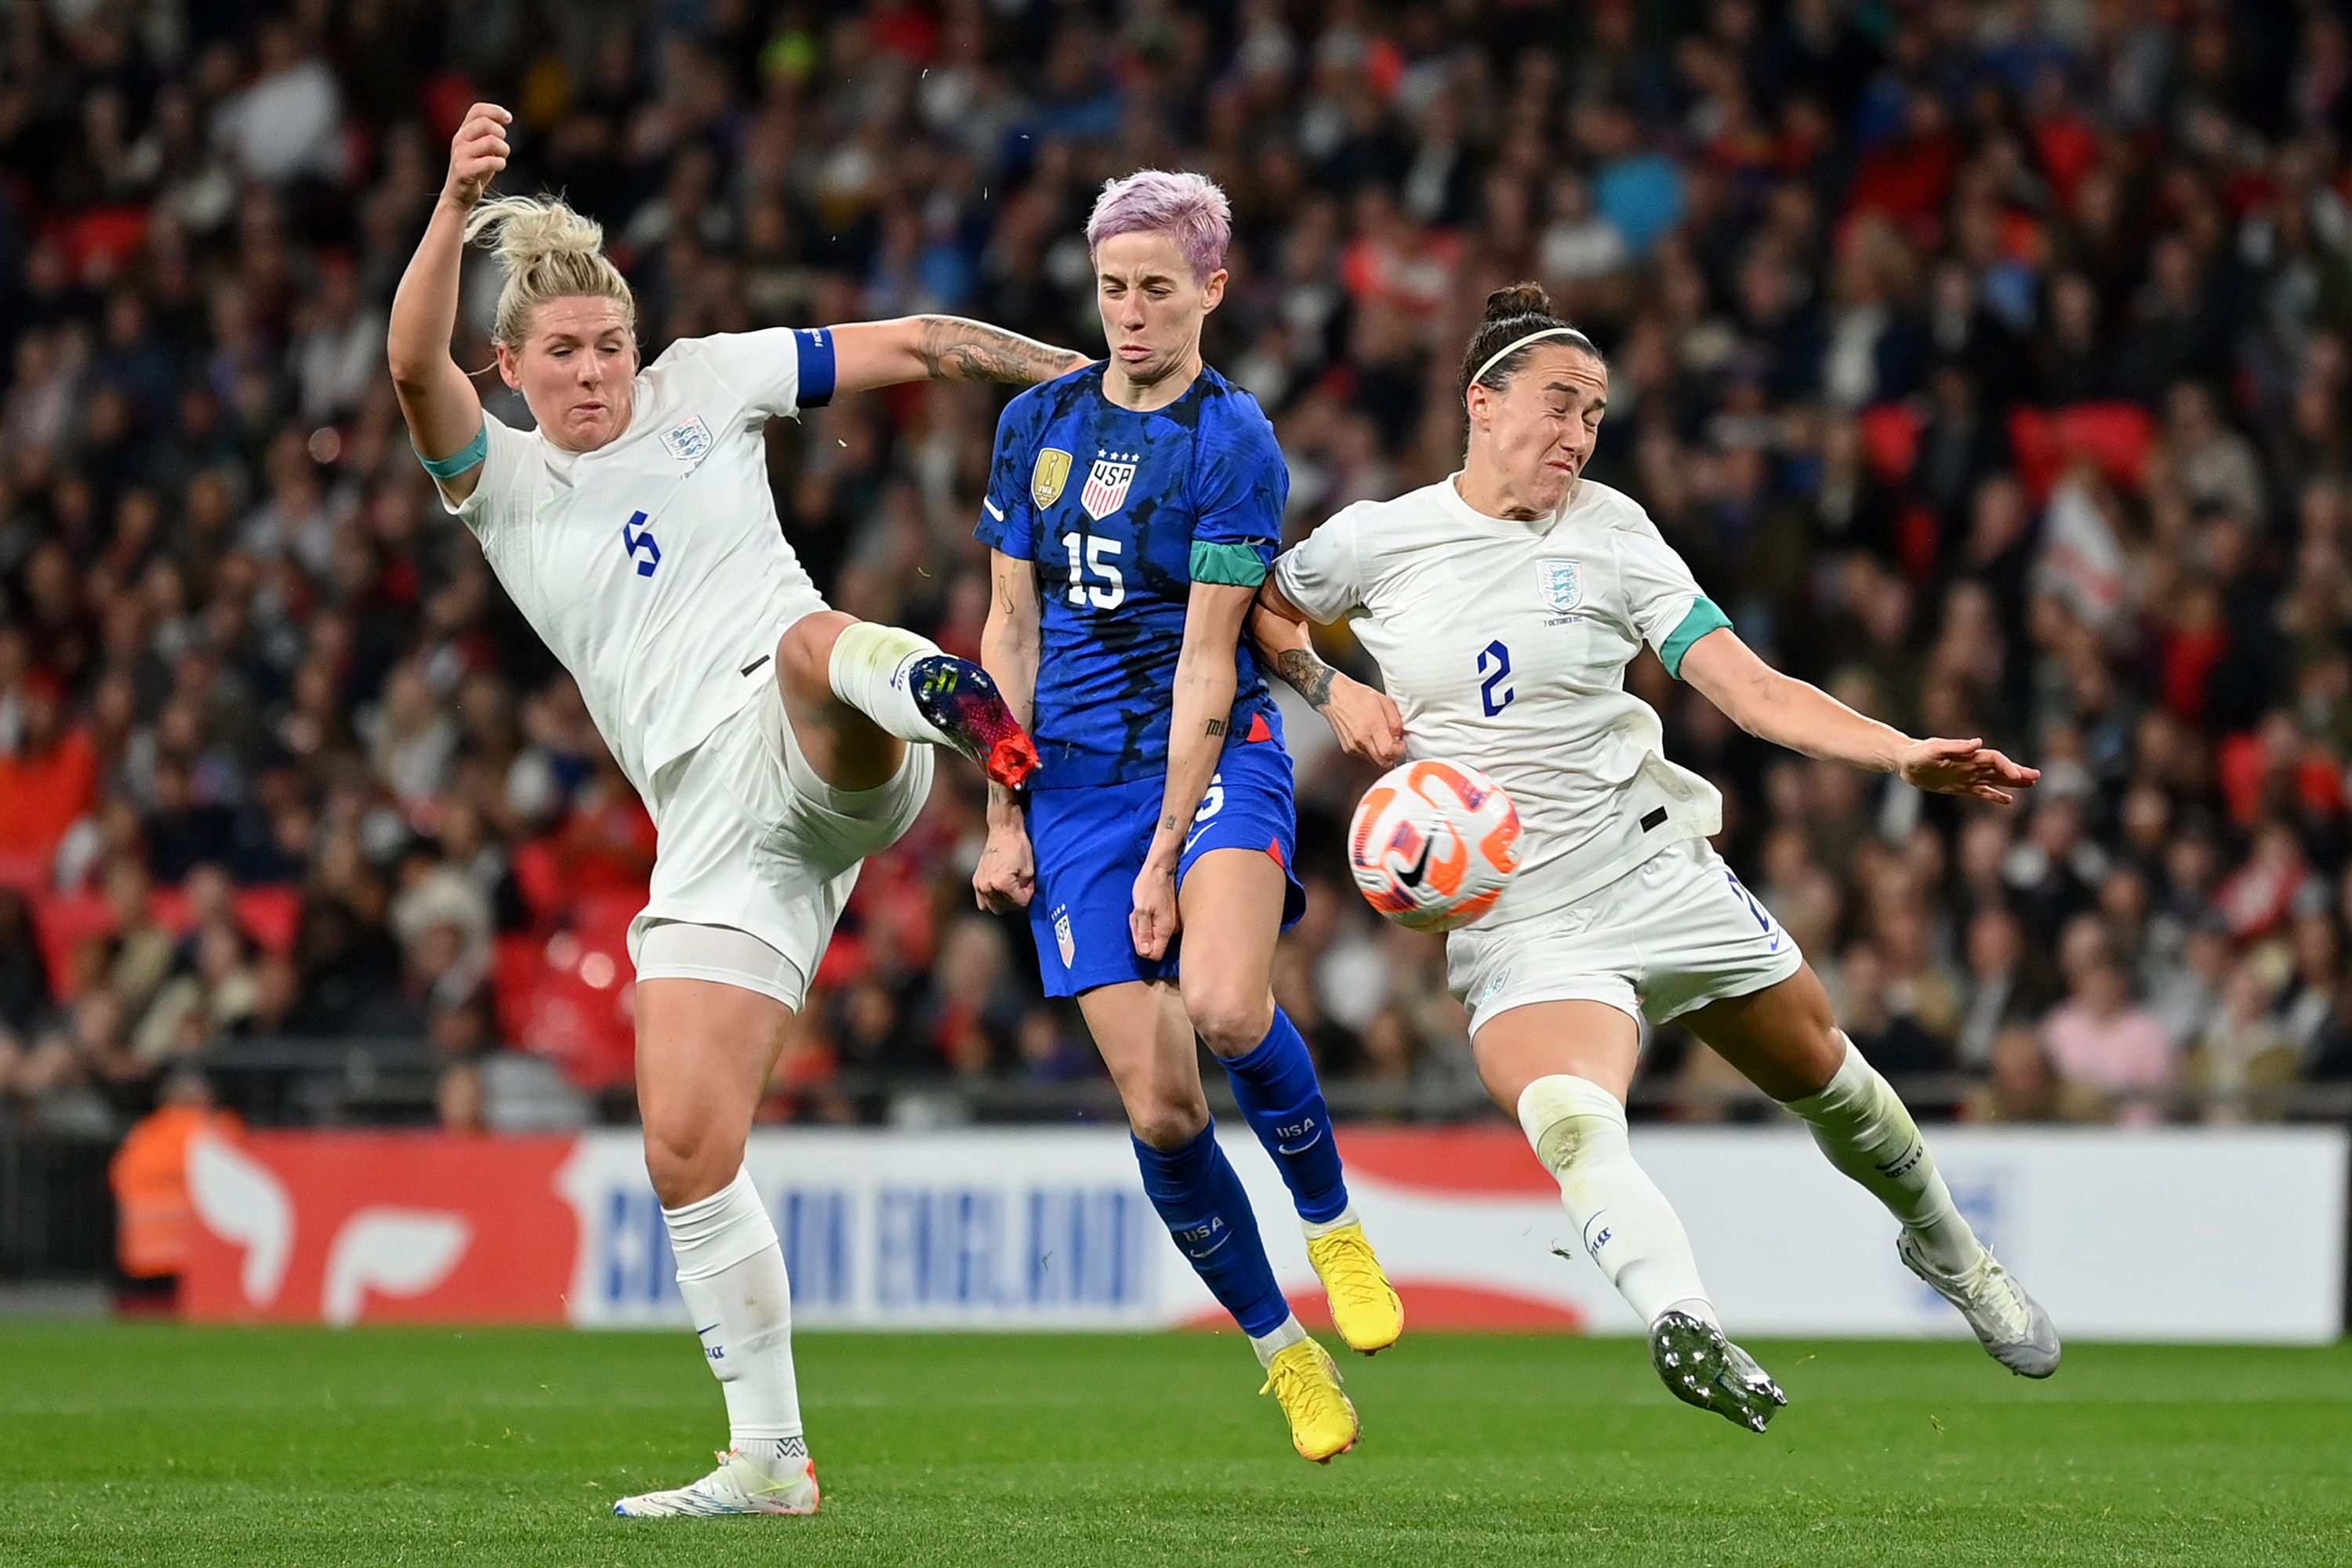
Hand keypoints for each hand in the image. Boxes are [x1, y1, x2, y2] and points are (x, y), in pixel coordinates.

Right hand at [444, 103, 511, 209]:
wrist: (459, 195)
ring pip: (490, 141)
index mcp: (464, 131)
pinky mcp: (463, 170)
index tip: (508, 119)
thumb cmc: (475, 169)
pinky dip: (500, 163)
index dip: (495, 110)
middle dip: (501, 133)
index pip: (477, 110)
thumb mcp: (481, 147)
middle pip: (485, 123)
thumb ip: (489, 132)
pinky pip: (489, 161)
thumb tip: (505, 117)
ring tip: (502, 158)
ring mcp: (460, 154)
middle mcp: (459, 139)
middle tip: (502, 146)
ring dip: (504, 150)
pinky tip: (499, 166)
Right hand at [973, 822, 1034, 911]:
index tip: (1029, 884)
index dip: (1028, 894)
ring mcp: (979, 885)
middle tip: (1022, 886)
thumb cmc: (1018, 846)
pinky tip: (1000, 892)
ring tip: (1012, 889)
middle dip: (1017, 899)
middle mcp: (987, 886)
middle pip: (1007, 907)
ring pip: (994, 907)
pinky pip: (983, 902)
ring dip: (1005, 902)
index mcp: (1001, 883)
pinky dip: (992, 900)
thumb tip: (1023, 898)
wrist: (1003, 831)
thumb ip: (1026, 889)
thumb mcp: (1029, 870)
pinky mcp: (976, 881)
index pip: (1020, 903)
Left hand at [1129, 859, 1180, 959]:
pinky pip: (1156, 926)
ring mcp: (1172, 923)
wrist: (1160, 868)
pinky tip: (1147, 907)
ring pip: (1153, 935)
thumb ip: (1143, 932)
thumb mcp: (1140, 910)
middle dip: (1141, 934)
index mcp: (1165, 929)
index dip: (1143, 949)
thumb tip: (1145, 953)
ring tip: (1142, 909)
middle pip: (1153, 945)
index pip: (1155, 955)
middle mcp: (1172, 929)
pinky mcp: (1170, 917)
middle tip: (1138, 916)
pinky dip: (1148, 919)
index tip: (1137, 933)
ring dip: (1143, 925)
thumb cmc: (1149, 886)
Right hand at [1321, 674, 1406, 767]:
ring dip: (1382, 755)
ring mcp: (1352, 746)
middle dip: (1393, 756)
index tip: (1401, 744)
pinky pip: (1365, 756)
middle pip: (1382, 762)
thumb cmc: (1356, 696)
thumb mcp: (1384, 701)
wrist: (1334, 696)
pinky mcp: (1347, 748)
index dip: (1400, 751)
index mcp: (1371, 726)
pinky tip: (1372, 739)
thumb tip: (1399, 736)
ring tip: (1382, 739)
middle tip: (1395, 745)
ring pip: (1374, 761)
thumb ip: (1395, 721)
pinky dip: (1372, 752)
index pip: (1388, 752)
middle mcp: (1360, 739)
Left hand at [1897, 737, 2039, 804]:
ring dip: (2012, 782)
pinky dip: (1994, 796)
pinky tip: (2008, 801)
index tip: (2017, 776)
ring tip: (2031, 784)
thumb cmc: (1918, 753)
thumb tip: (1978, 743)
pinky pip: (1982, 792)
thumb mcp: (1934, 749)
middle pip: (2000, 769)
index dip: (2006, 766)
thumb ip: (1955, 747)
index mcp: (1968, 755)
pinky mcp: (1960, 786)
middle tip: (2037, 777)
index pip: (1994, 759)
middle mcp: (1971, 765)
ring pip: (1995, 780)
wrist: (1905, 761)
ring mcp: (1967, 776)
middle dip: (2018, 773)